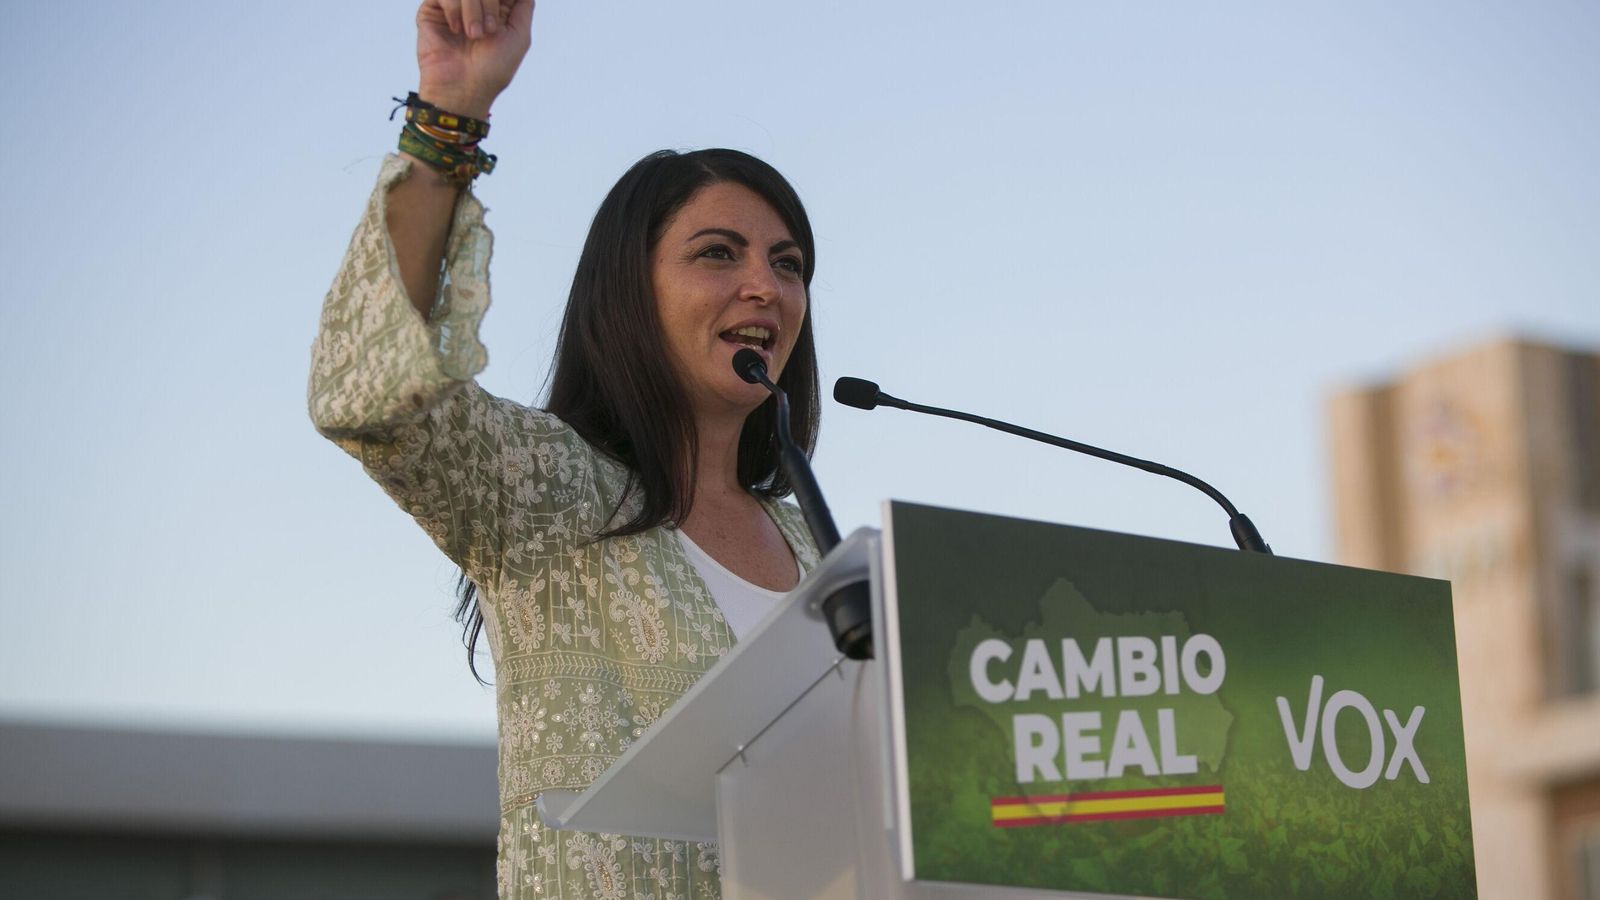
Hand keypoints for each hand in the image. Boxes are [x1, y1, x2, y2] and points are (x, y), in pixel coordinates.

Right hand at [415, 0, 533, 118]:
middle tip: (489, 30)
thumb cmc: (492, 69)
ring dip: (473, 9)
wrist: (463, 89)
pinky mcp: (432, 9)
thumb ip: (524, 6)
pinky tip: (456, 31)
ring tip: (474, 36)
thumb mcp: (519, 36)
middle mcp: (475, 4)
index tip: (499, 23)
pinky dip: (454, 10)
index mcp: (497, 8)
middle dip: (490, 4)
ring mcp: (453, 5)